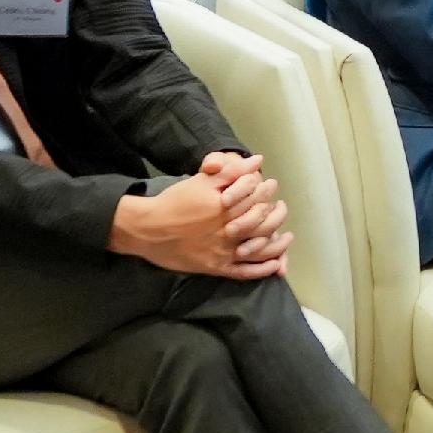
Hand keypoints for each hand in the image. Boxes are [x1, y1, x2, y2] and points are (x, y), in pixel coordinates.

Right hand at [117, 162, 287, 276]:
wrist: (146, 228)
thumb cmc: (174, 202)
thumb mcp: (201, 181)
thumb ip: (231, 171)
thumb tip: (258, 161)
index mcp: (224, 206)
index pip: (256, 198)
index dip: (266, 190)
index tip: (271, 186)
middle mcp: (226, 229)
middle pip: (261, 221)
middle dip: (276, 213)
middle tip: (281, 207)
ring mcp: (222, 251)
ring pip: (259, 248)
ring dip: (277, 242)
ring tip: (286, 235)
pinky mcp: (215, 268)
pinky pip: (244, 272)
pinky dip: (262, 269)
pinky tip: (276, 264)